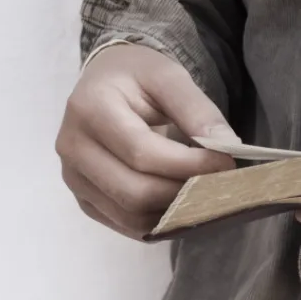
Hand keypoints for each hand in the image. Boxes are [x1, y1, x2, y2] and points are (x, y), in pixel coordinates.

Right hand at [56, 45, 236, 239]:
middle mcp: (73, 148)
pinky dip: (159, 220)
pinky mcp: (84, 198)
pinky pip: (124, 223)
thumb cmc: (138, 76)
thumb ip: (198, 111)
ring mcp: (74, 177)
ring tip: (203, 191)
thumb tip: (228, 147)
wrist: (107, 80)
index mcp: (90, 109)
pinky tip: (183, 202)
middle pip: (134, 192)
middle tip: (218, 181)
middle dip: (184, 192)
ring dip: (174, 211)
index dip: (189, 164)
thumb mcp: (170, 77)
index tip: (226, 161)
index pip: (142, 153)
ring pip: (129, 215)